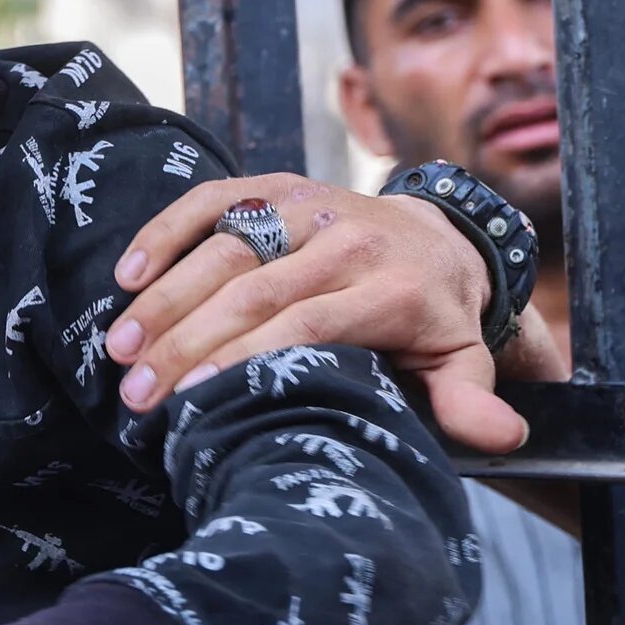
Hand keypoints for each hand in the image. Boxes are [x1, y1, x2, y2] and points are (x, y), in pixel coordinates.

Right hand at [105, 173, 528, 453]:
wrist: (442, 239)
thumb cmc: (436, 319)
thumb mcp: (462, 361)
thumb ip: (471, 399)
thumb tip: (504, 440)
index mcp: (393, 289)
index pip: (307, 323)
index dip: (246, 356)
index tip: (194, 396)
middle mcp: (349, 238)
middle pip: (254, 289)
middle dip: (187, 341)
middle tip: (136, 391)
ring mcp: (310, 204)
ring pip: (224, 245)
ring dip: (164, 298)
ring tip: (120, 348)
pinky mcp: (279, 184)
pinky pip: (214, 199)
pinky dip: (166, 232)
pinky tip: (126, 276)